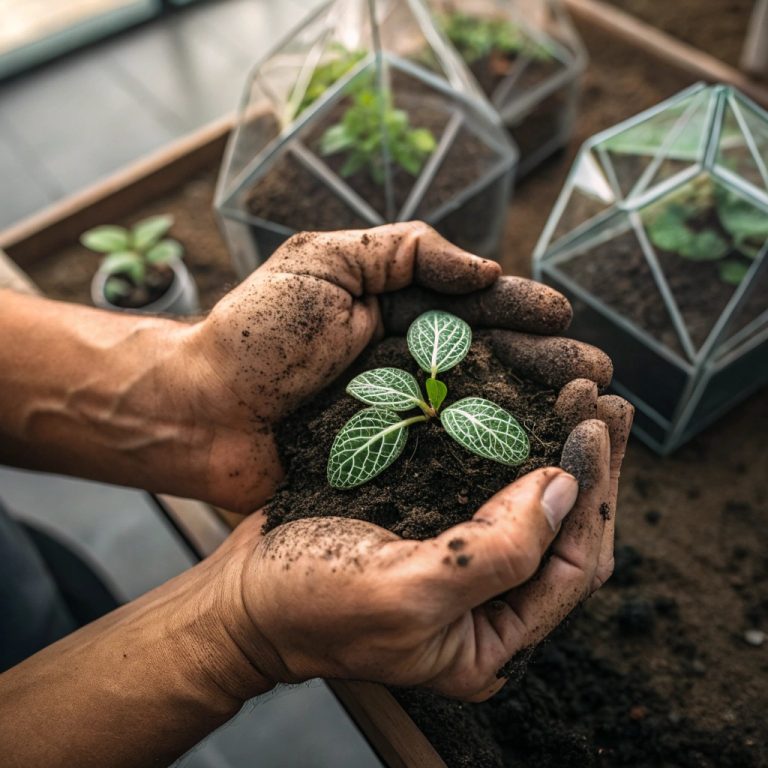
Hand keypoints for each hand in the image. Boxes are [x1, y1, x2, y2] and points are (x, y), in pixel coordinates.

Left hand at [183, 222, 609, 512]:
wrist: (200, 411)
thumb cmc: (253, 332)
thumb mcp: (322, 260)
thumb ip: (401, 249)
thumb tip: (483, 268)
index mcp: (394, 312)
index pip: (471, 307)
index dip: (519, 309)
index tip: (561, 314)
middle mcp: (407, 364)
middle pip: (490, 360)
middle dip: (544, 361)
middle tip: (595, 371)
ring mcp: (402, 416)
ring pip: (482, 409)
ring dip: (535, 408)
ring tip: (583, 406)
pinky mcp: (392, 463)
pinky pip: (450, 457)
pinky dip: (494, 456)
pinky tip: (537, 455)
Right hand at [207, 392, 631, 702]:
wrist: (241, 592)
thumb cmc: (310, 604)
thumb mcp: (407, 592)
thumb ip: (495, 554)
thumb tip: (563, 489)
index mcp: (490, 636)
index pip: (573, 565)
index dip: (593, 496)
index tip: (595, 428)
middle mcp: (486, 599)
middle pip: (564, 530)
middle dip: (589, 467)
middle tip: (605, 400)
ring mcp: (460, 557)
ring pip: (532, 500)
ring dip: (556, 444)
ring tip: (577, 391)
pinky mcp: (432, 519)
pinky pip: (487, 478)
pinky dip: (510, 438)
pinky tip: (520, 400)